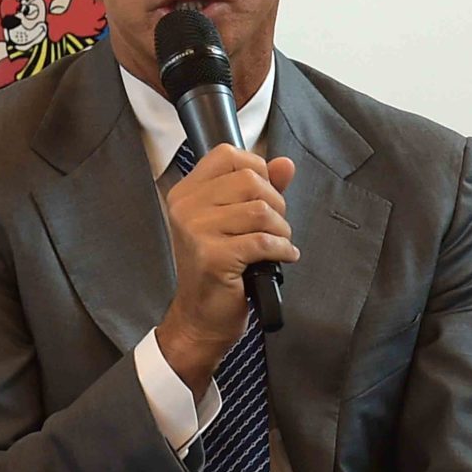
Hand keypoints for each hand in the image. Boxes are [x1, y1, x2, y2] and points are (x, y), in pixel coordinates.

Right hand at [156, 144, 297, 394]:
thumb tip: (285, 164)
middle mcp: (185, 207)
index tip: (265, 194)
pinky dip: (282, 250)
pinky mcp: (213, 257)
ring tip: (277, 244)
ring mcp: (196, 231)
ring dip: (281, 230)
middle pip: (250, 180)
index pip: (228, 154)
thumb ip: (259, 188)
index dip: (258, 169)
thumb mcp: (235, 221)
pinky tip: (282, 258)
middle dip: (276, 203)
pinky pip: (263, 241)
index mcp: (186, 193)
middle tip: (274, 227)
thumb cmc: (218, 267)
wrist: (201, 316)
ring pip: (260, 210)